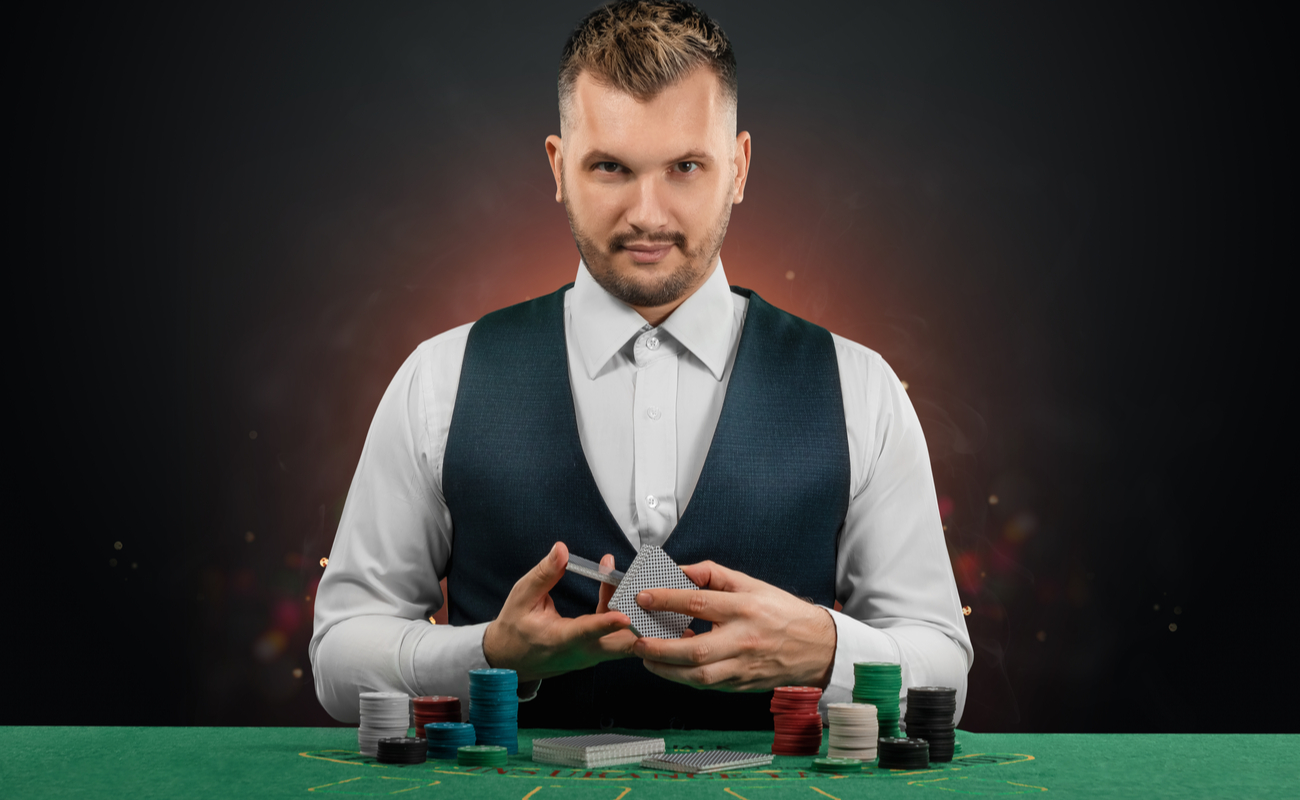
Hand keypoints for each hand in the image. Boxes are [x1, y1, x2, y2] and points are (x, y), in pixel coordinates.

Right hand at [482, 542, 637, 681]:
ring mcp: (592, 655)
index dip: (606, 624)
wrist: (511, 660)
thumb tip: (561, 550)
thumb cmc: (515, 628)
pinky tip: (622, 585)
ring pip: (623, 638)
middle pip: (618, 645)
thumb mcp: (522, 597)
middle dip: (638, 626)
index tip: (625, 616)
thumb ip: (544, 574)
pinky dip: (623, 611)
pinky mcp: (597, 652)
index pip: (586, 633)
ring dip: (634, 613)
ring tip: (640, 582)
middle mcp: (580, 652)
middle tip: (652, 602)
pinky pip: (618, 633)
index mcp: (559, 640)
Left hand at [630, 560, 836, 691]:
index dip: (666, 599)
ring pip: (699, 676)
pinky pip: (707, 685)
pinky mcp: (742, 685)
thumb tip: (680, 570)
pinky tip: (670, 667)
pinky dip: (684, 678)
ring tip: (645, 656)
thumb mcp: (751, 584)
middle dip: (659, 647)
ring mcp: (743, 667)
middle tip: (636, 639)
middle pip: (695, 650)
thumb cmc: (781, 612)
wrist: (816, 647)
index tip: (642, 596)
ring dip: (667, 669)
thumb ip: (713, 574)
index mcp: (745, 609)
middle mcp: (743, 640)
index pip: (699, 603)